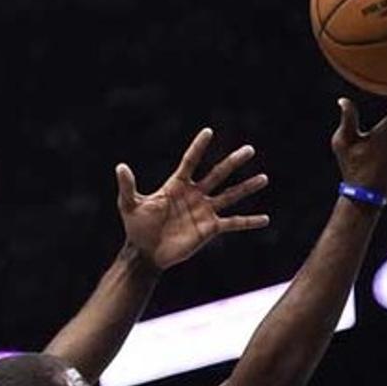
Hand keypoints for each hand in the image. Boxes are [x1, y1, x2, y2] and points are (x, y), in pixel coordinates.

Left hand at [117, 128, 269, 270]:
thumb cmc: (136, 227)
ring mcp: (204, 211)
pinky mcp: (210, 229)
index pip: (190, 161)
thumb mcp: (129, 205)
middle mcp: (194, 195)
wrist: (145, 253)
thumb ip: (128, 186)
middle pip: (218, 174)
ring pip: (230, 195)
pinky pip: (233, 223)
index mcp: (177, 185)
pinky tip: (265, 219)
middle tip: (249, 149)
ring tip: (264, 178)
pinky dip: (249, 222)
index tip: (209, 131)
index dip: (198, 147)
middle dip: (233, 162)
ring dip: (247, 187)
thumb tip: (121, 167)